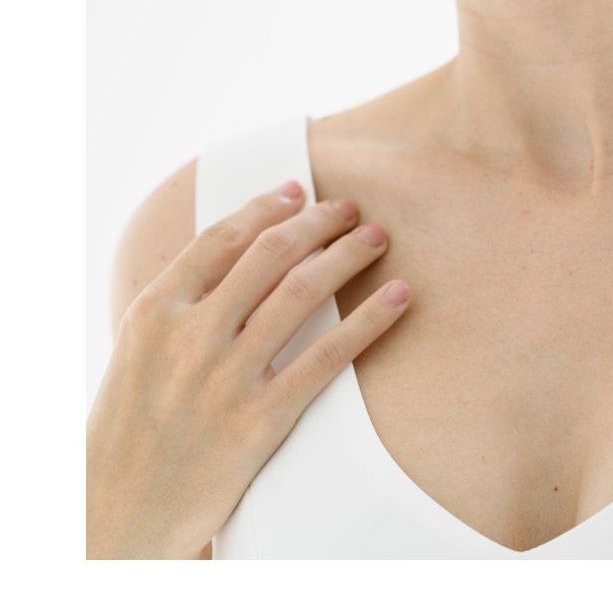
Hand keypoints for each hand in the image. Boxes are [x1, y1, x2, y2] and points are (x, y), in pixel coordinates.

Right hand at [86, 181, 410, 557]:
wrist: (117, 517)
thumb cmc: (131, 428)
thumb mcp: (137, 351)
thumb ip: (182, 302)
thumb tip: (239, 248)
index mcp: (154, 312)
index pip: (221, 238)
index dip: (266, 207)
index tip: (299, 191)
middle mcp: (189, 337)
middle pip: (270, 255)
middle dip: (318, 222)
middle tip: (350, 208)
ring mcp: (225, 379)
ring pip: (303, 292)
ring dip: (348, 254)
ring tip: (376, 238)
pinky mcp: (259, 423)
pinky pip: (328, 357)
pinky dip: (371, 320)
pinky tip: (399, 298)